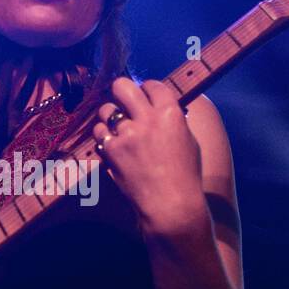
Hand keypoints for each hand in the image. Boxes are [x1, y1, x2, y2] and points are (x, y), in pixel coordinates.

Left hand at [92, 77, 207, 235]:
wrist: (171, 204)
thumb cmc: (185, 175)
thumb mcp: (189, 140)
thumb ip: (174, 120)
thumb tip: (163, 107)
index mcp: (171, 113)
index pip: (152, 84)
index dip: (147, 89)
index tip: (145, 96)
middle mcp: (147, 119)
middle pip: (122, 86)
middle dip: (121, 91)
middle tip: (124, 101)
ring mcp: (126, 135)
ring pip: (106, 109)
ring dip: (110, 117)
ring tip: (118, 128)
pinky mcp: (111, 151)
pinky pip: (99, 133)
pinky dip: (105, 137)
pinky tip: (114, 144)